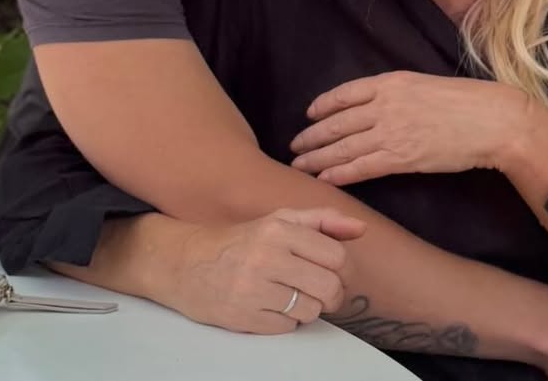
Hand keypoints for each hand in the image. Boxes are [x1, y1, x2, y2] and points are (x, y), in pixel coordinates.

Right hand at [168, 207, 364, 332]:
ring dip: (309, 308)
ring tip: (293, 297)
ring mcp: (254, 290)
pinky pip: (287, 327)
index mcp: (280, 230)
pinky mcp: (243, 318)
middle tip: (323, 292)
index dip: (343, 269)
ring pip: (310, 310)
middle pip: (328, 287)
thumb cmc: (242, 240)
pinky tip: (273, 307)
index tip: (336, 272)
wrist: (187, 264)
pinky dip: (287, 321)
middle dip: (332, 294)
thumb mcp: (280, 219)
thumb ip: (323, 221)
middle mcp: (267, 258)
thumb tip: (360, 229)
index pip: (336, 256)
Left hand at [290, 71, 527, 185]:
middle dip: (312, 136)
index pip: (346, 93)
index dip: (324, 105)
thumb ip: (400, 94)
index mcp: (392, 82)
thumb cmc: (466, 101)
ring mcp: (391, 132)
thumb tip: (380, 105)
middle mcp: (385, 105)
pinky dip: (339, 174)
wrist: (489, 120)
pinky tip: (325, 179)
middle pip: (338, 122)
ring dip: (318, 158)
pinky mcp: (400, 158)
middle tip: (294, 145)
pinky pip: (360, 167)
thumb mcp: (426, 84)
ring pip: (343, 147)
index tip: (310, 114)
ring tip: (300, 165)